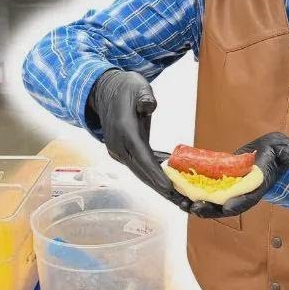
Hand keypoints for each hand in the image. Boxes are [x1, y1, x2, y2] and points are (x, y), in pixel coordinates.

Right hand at [85, 69, 173, 196]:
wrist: (105, 90)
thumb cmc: (125, 88)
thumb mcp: (137, 87)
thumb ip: (144, 97)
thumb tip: (149, 105)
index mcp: (125, 132)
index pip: (142, 158)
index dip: (156, 175)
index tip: (169, 189)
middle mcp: (119, 146)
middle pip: (142, 172)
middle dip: (162, 188)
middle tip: (184, 202)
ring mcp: (119, 151)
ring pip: (140, 173)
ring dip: (159, 186)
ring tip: (180, 199)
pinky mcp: (122, 152)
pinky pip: (139, 167)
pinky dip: (153, 176)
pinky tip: (168, 183)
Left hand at [186, 132, 288, 218]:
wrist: (270, 155)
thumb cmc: (278, 153)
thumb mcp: (286, 150)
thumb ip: (288, 154)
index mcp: (259, 186)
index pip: (249, 197)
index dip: (238, 203)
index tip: (227, 207)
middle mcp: (243, 192)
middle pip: (225, 206)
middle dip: (209, 208)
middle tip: (194, 207)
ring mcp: (231, 190)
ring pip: (212, 202)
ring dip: (196, 203)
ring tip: (181, 202)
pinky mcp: (221, 184)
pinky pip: (205, 191)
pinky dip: (192, 192)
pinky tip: (179, 191)